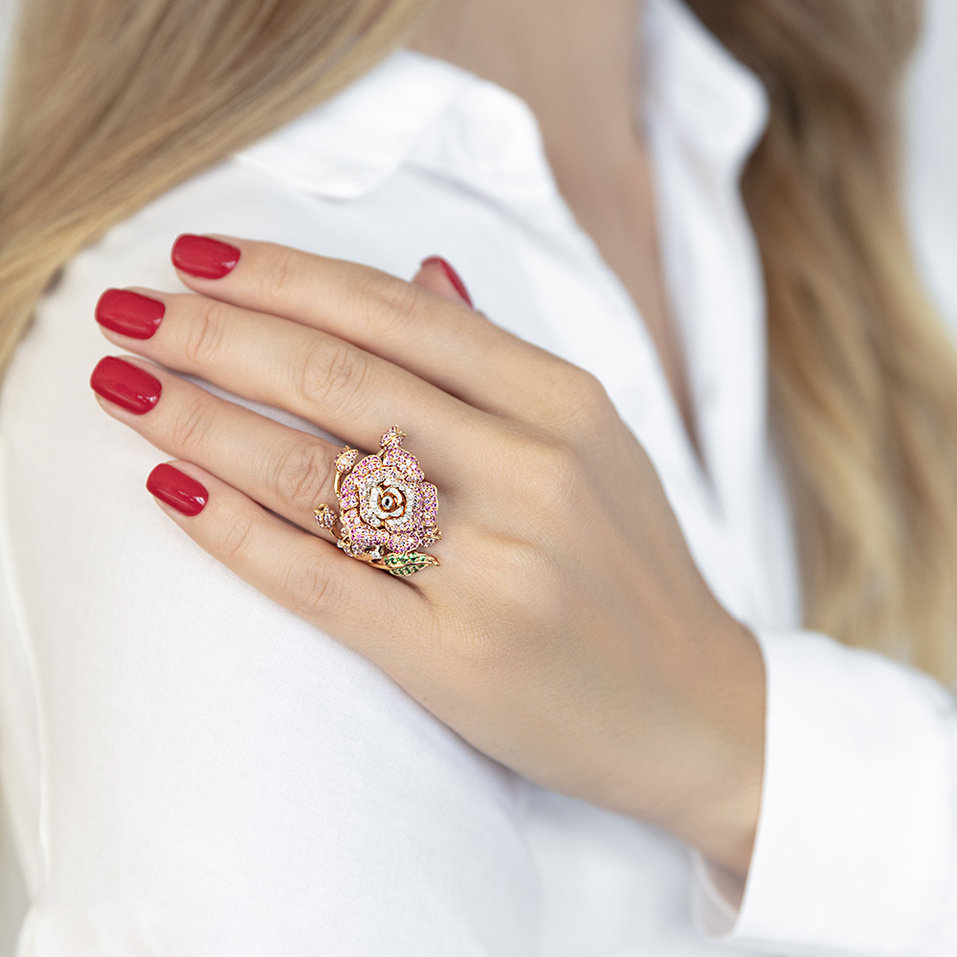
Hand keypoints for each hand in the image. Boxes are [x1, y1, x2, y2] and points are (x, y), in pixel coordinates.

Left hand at [90, 234, 765, 878]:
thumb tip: (422, 271)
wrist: (697, 707)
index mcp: (565, 404)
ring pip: (316, 470)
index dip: (284, 273)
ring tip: (125, 386)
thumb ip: (500, 361)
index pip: (397, 312)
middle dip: (216, 332)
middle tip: (130, 308)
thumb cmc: (633, 569)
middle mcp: (531, 471)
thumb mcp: (594, 443)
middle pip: (340, 375)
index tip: (200, 254)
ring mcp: (495, 566)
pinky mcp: (458, 655)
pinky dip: (234, 532)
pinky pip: (322, 581)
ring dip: (201, 421)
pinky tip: (171, 493)